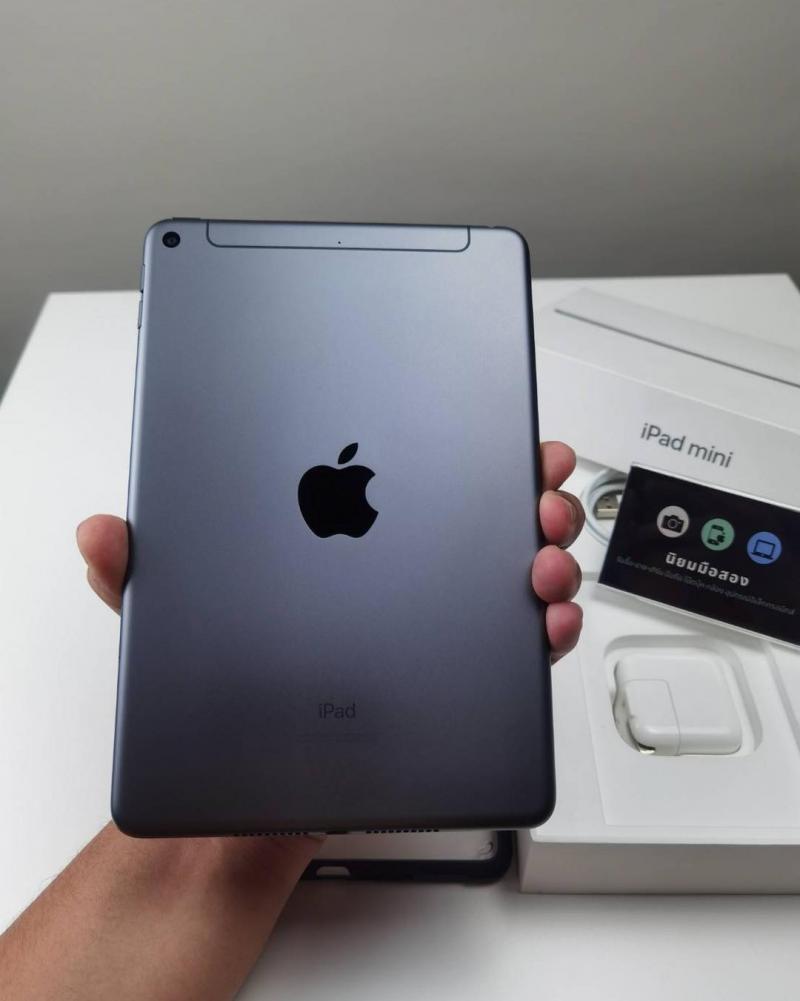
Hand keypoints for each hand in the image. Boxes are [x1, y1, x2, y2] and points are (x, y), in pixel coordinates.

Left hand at [76, 440, 583, 659]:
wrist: (252, 792)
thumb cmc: (223, 693)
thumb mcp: (176, 622)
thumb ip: (137, 575)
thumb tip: (104, 532)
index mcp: (339, 535)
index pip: (404, 471)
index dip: (457, 438)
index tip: (492, 423)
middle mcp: (396, 570)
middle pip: (478, 513)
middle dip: (523, 490)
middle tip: (533, 487)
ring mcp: (431, 622)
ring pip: (509, 573)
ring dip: (545, 554)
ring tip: (542, 558)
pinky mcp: (456, 679)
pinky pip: (515, 649)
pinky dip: (544, 631)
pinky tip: (544, 624)